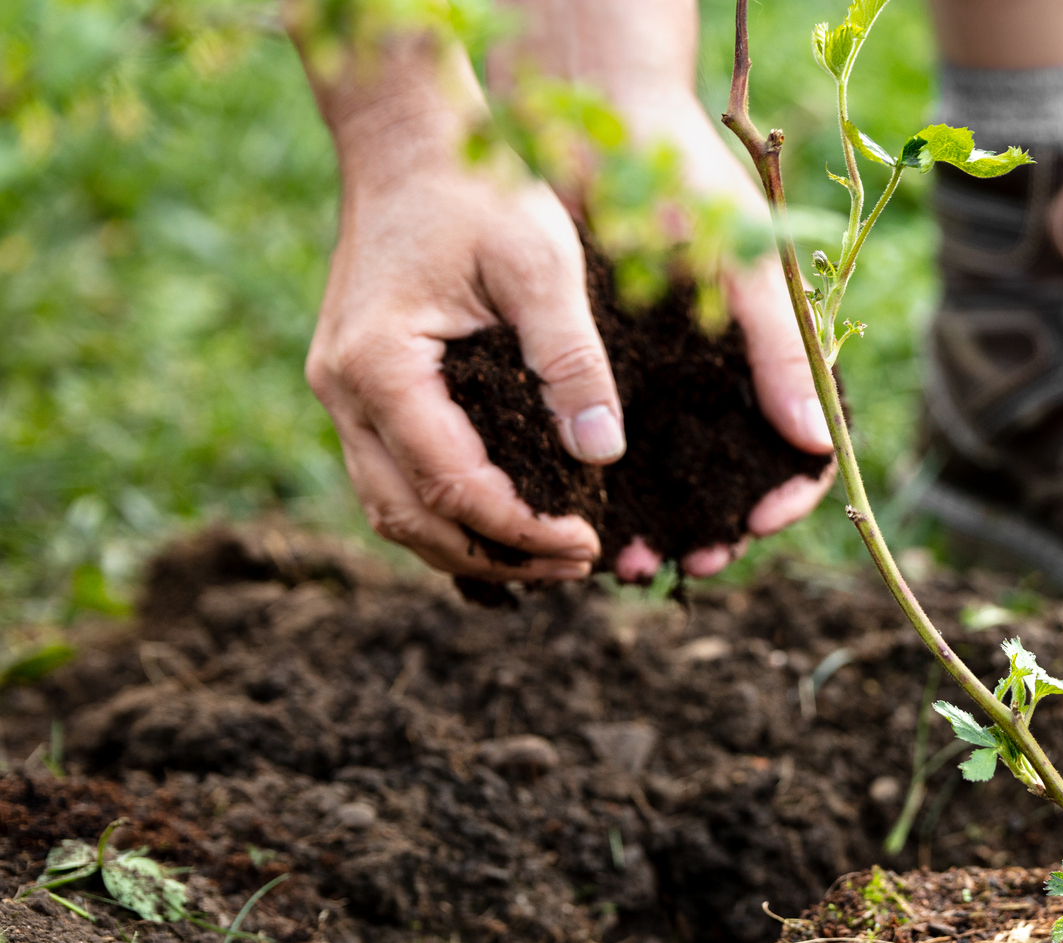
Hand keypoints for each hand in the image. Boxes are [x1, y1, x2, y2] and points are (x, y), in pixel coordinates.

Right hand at [301, 37, 613, 581]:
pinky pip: (392, 475)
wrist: (410, 137)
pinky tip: (509, 519)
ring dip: (467, 545)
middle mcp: (341, 389)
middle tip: (577, 565)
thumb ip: (571, 359)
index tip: (590, 542)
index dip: (524, 529)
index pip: (453, 488)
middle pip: (410, 519)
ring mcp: (339, 389)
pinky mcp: (356, 384)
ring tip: (549, 557)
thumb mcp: (543, 264)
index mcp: (380, 366)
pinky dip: (445, 512)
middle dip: (496, 557)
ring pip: (392, 508)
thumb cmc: (480, 187)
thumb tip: (601, 453)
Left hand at [574, 98, 839, 583]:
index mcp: (774, 352)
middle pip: (736, 477)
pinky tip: (591, 519)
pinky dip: (609, 490)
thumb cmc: (686, 180)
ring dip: (661, 524)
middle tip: (695, 563)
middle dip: (719, 529)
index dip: (788, 493)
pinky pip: (615, 446)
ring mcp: (666, 375)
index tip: (757, 522)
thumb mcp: (744, 264)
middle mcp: (723, 374)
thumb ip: (781, 351)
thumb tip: (817, 443)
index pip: (802, 446)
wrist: (594, 118)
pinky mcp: (608, 367)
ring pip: (674, 475)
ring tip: (633, 561)